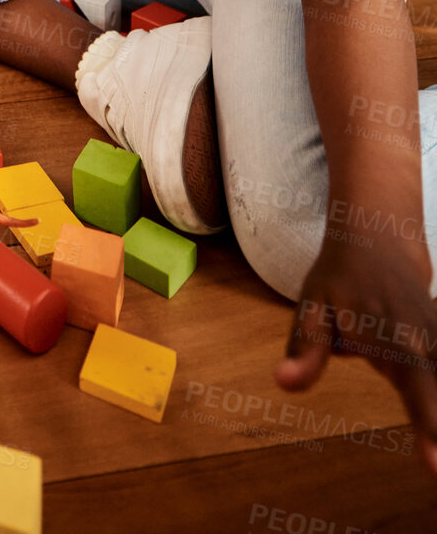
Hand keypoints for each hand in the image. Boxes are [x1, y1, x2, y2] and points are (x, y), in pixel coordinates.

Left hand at [276, 234, 436, 474]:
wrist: (380, 239)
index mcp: (393, 338)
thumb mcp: (312, 304)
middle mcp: (428, 343)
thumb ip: (306, 348)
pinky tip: (432, 434)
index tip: (435, 466)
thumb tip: (284, 383)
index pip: (415, 388)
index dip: (430, 427)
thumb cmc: (341, 277)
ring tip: (435, 458)